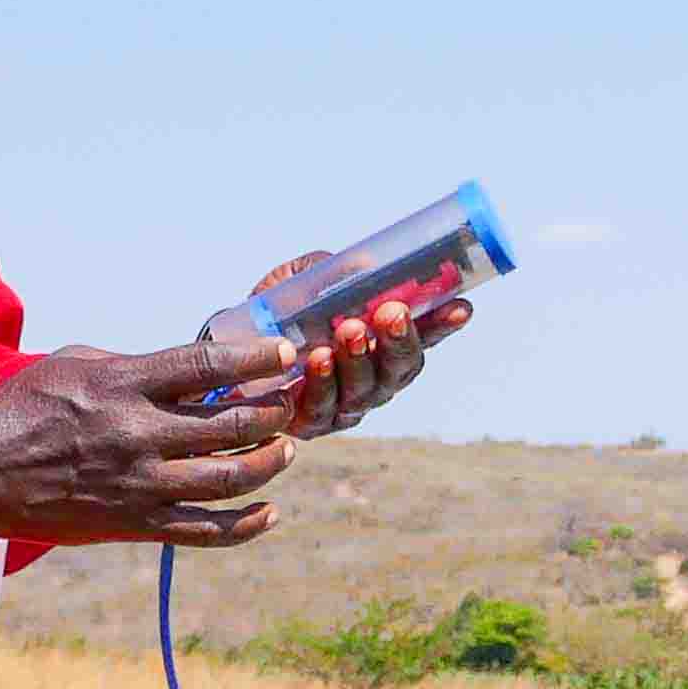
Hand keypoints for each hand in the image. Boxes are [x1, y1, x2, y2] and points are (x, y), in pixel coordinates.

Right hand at [0, 318, 300, 549]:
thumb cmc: (21, 408)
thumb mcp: (74, 363)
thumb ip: (132, 365)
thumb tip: (186, 371)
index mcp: (123, 384)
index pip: (208, 366)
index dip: (256, 360)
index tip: (286, 353)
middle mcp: (138, 434)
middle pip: (232, 424)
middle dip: (274, 412)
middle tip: (288, 403)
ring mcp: (139, 484)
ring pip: (230, 477)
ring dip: (271, 462)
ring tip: (287, 448)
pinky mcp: (135, 525)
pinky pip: (207, 531)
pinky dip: (248, 524)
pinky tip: (270, 511)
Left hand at [241, 250, 470, 436]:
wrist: (226, 350)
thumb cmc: (275, 315)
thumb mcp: (304, 282)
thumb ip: (333, 273)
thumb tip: (364, 265)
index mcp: (382, 344)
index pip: (424, 335)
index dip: (445, 324)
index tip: (461, 307)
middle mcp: (374, 378)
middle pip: (402, 368)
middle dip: (399, 340)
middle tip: (390, 313)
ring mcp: (346, 404)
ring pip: (367, 389)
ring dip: (361, 358)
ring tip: (350, 330)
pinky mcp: (311, 422)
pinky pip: (324, 407)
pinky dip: (324, 382)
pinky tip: (320, 359)